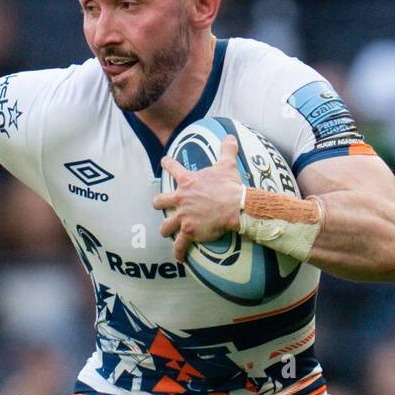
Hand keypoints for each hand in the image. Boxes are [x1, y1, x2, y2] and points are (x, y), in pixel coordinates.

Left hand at [152, 134, 242, 262]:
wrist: (235, 206)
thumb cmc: (230, 186)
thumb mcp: (227, 164)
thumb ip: (227, 149)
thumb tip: (231, 136)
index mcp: (187, 181)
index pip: (171, 167)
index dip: (167, 163)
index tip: (163, 162)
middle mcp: (180, 199)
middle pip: (160, 201)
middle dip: (159, 204)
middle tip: (162, 205)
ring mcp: (183, 216)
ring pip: (165, 226)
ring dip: (166, 229)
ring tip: (168, 232)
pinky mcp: (189, 231)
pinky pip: (179, 245)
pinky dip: (178, 252)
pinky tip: (179, 258)